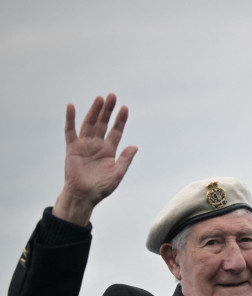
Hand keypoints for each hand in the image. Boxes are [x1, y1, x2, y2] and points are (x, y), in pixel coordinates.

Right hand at [53, 93, 137, 225]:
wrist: (84, 196)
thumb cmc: (101, 187)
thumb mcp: (117, 174)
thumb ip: (125, 159)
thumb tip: (134, 146)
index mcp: (109, 150)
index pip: (116, 131)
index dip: (120, 120)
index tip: (125, 108)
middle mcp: (97, 145)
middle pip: (103, 123)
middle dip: (108, 110)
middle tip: (112, 96)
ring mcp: (84, 145)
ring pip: (89, 124)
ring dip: (94, 111)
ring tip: (100, 98)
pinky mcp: (72, 148)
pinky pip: (70, 131)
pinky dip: (70, 119)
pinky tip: (71, 107)